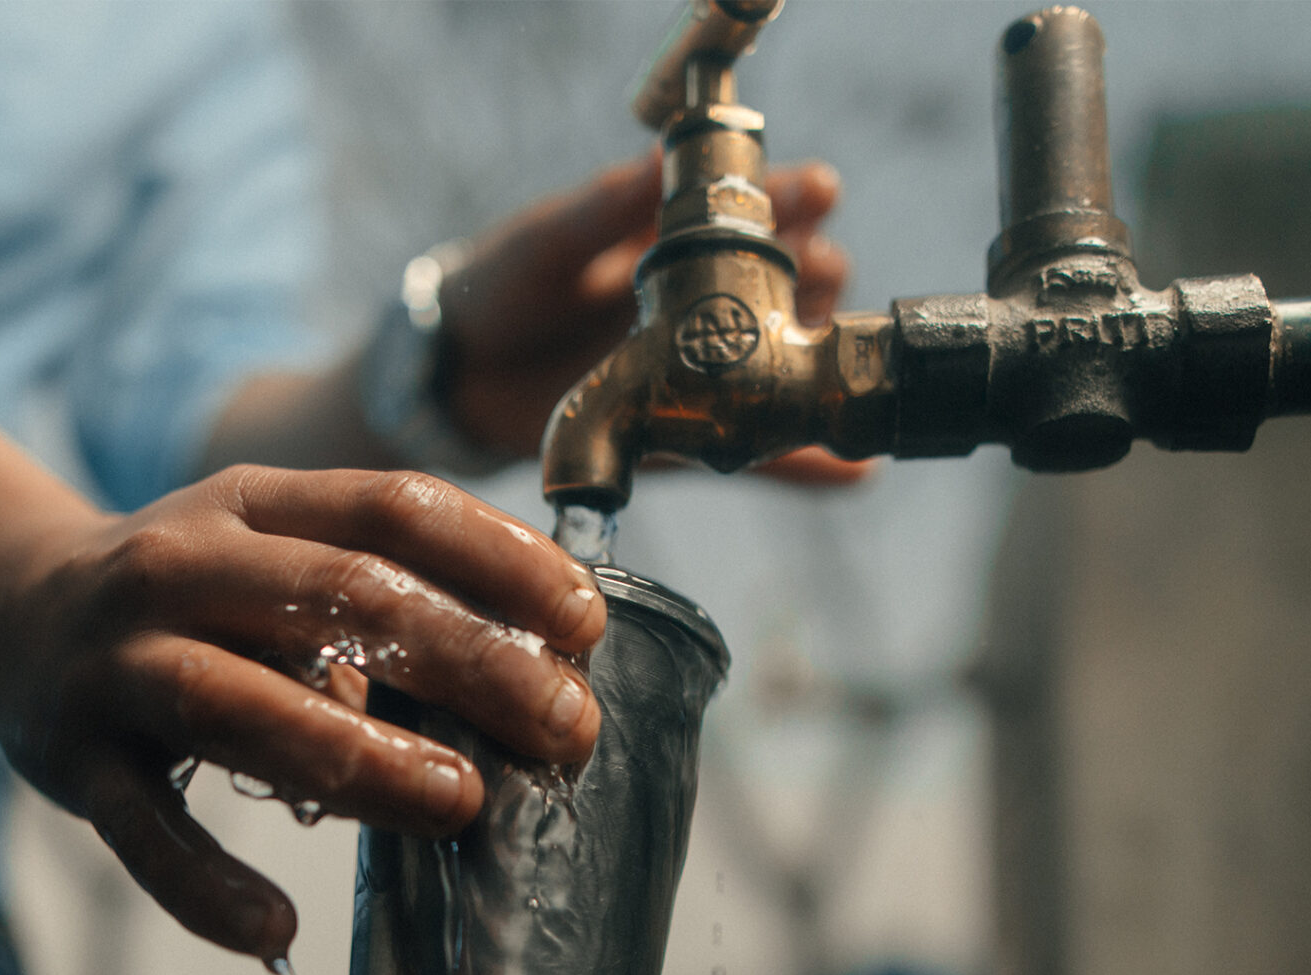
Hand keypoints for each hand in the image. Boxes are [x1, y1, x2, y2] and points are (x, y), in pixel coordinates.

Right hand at [0, 465, 605, 961]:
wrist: (7, 614)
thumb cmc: (191, 598)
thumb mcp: (272, 557)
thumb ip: (376, 604)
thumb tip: (533, 678)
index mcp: (250, 503)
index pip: (390, 506)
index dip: (497, 558)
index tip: (586, 620)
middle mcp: (178, 566)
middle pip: (339, 599)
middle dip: (469, 662)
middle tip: (566, 727)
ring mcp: (118, 664)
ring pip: (240, 705)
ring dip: (361, 756)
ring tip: (461, 802)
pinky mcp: (74, 764)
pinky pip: (144, 833)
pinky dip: (208, 886)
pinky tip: (276, 924)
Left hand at [438, 150, 872, 486]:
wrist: (456, 381)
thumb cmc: (498, 288)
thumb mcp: (547, 243)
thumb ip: (603, 212)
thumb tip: (659, 163)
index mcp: (671, 240)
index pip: (748, 210)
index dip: (789, 197)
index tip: (817, 191)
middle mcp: (702, 301)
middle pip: (788, 283)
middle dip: (815, 273)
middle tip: (823, 272)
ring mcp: (702, 372)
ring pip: (783, 363)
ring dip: (817, 359)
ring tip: (834, 356)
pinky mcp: (689, 436)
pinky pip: (757, 456)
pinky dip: (805, 467)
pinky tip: (855, 474)